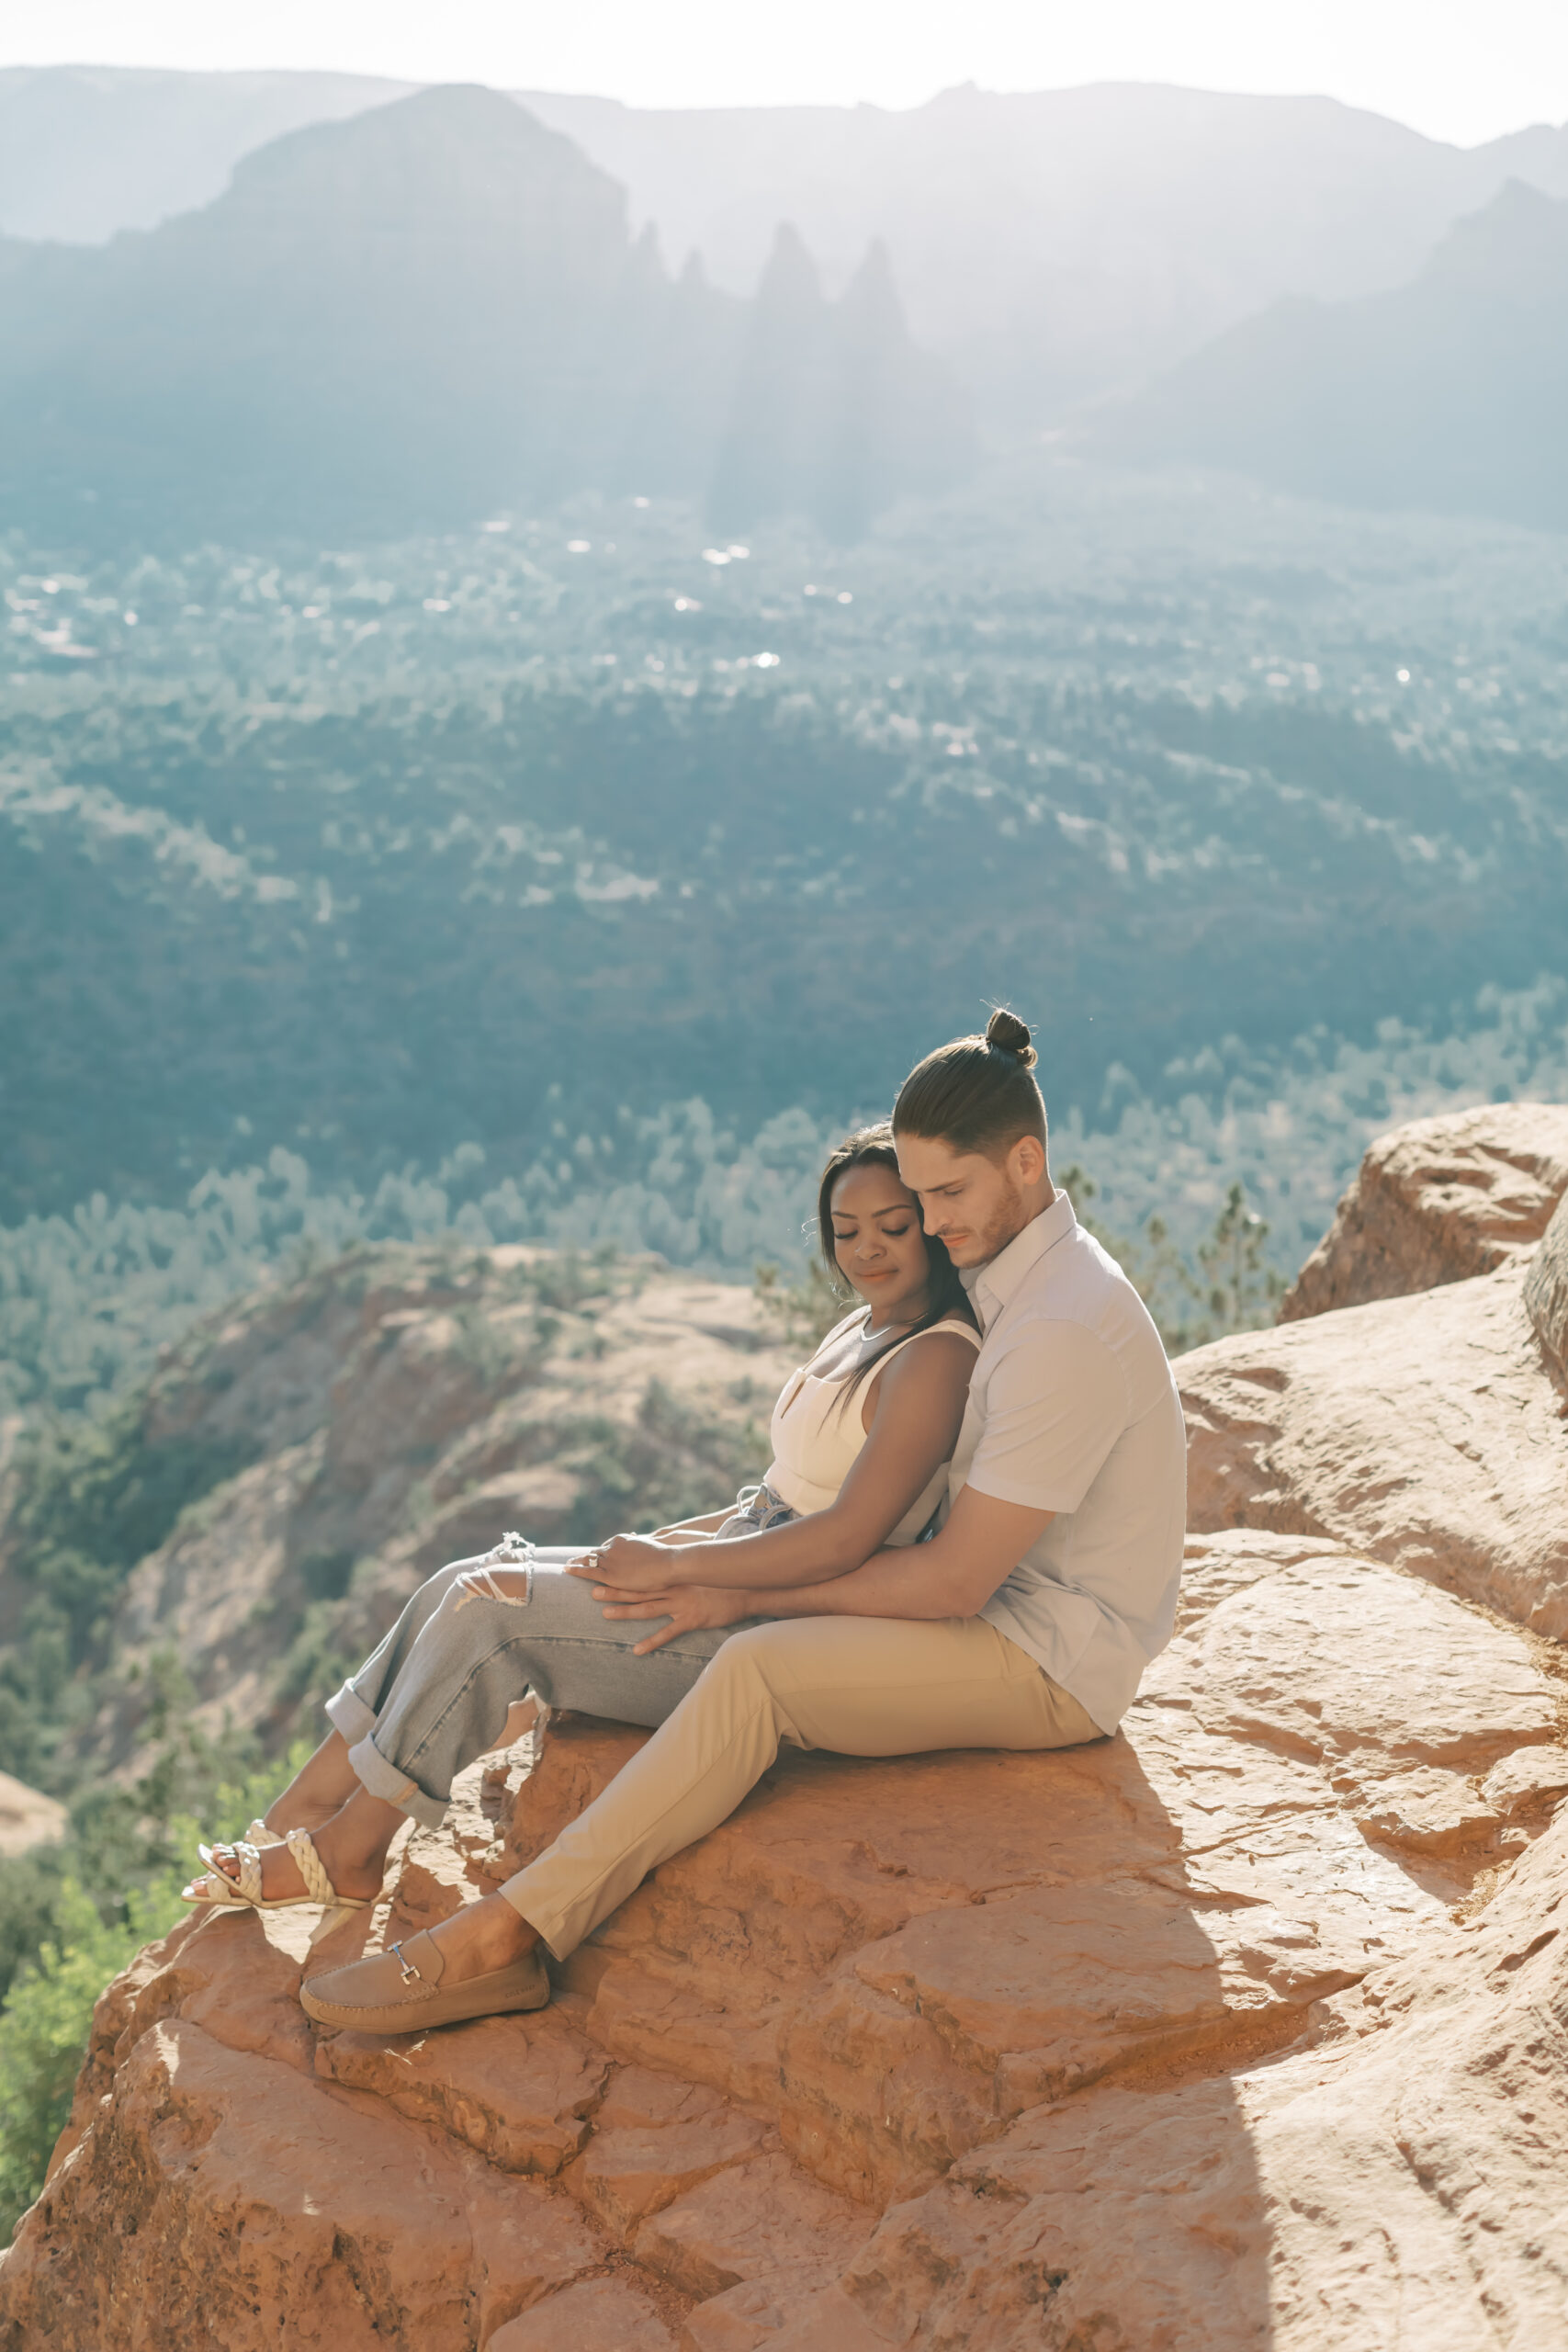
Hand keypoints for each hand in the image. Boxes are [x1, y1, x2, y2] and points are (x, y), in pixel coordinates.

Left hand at [569, 1532, 673, 1590]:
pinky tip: (566, 1570)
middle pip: (595, 1553)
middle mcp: (613, 1548)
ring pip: (588, 1560)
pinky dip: (575, 1570)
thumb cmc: (665, 1557)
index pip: (607, 1547)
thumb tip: (643, 1543)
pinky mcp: (610, 1575)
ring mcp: (611, 1561)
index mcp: (622, 1540)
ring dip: (576, 1562)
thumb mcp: (652, 1546)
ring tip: (567, 1566)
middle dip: (584, 1557)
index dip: (598, 1552)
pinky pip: (588, 1572)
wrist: (668, 1563)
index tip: (592, 1555)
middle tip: (572, 1559)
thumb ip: (642, 1545)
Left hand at [593, 1581, 747, 1655]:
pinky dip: (652, 1642)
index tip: (604, 1573)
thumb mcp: (699, 1572)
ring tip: (606, 1615)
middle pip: (639, 1590)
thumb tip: (667, 1567)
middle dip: (615, 1591)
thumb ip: (681, 1571)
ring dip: (626, 1612)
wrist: (744, 1591)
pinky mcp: (691, 1620)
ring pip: (648, 1608)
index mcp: (674, 1577)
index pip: (643, 1576)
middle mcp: (673, 1588)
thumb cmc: (721, 1582)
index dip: (623, 1576)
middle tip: (593, 1591)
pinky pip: (668, 1632)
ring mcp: (681, 1603)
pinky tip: (637, 1650)